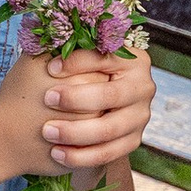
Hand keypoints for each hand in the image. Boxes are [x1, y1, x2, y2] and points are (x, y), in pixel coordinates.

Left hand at [31, 46, 153, 175]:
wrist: (83, 110)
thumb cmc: (72, 76)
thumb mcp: (71, 58)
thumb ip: (66, 46)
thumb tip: (52, 33)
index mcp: (133, 59)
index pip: (105, 58)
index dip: (77, 62)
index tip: (50, 67)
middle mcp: (143, 87)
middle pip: (111, 95)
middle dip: (77, 99)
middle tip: (47, 99)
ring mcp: (140, 116)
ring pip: (109, 129)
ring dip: (76, 132)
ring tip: (47, 132)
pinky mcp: (132, 141)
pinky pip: (108, 153)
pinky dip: (81, 156)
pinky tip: (57, 154)